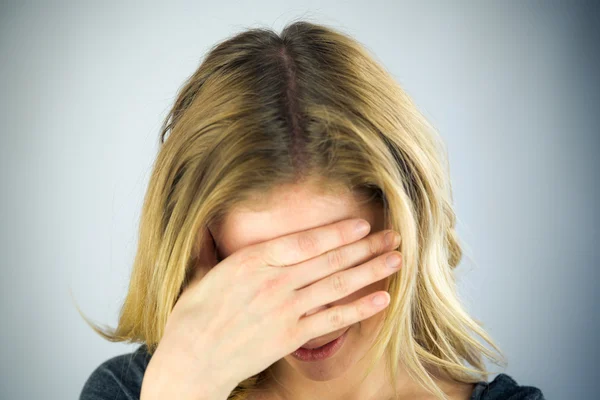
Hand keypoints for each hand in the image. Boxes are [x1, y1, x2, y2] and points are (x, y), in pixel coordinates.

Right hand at [141, 218, 401, 398]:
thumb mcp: (198, 275)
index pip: (304, 242)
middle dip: (364, 247)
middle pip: (329, 260)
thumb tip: (204, 227)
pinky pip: (333, 320)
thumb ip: (209, 248)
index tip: (361, 224)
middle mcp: (274, 282)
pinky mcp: (291, 337)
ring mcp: (285, 311)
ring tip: (396, 260)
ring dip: (370, 271)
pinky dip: (359, 310)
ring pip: (336, 286)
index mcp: (251, 261)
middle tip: (393, 236)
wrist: (192, 362)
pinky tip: (382, 299)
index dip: (336, 232)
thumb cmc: (193, 318)